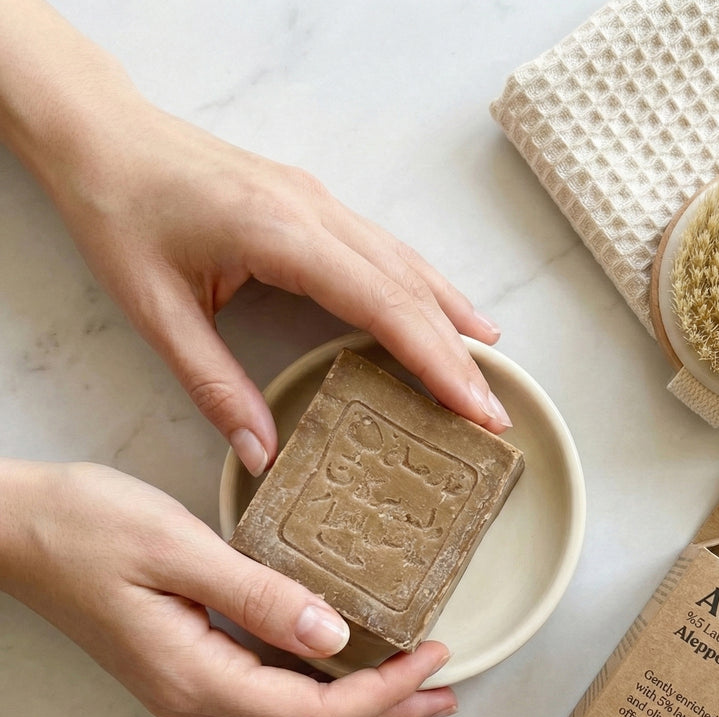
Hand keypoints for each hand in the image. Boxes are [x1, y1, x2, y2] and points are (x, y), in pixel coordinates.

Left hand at [0, 0, 509, 475]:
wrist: (102, 135)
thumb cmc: (121, 213)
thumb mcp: (156, 312)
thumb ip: (214, 387)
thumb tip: (264, 456)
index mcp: (280, 234)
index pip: (382, 304)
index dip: (435, 359)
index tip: (474, 406)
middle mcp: (315, 212)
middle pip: (409, 288)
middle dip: (458, 354)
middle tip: (493, 412)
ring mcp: (321, 203)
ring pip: (407, 264)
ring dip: (452, 318)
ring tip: (489, 368)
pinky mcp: (316, 205)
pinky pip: (388, 251)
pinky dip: (426, 288)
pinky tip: (448, 312)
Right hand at [0, 460, 457, 716]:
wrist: (11, 527)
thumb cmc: (84, 526)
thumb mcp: (177, 549)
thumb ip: (257, 596)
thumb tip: (333, 637)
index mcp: (197, 675)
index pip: (316, 711)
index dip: (385, 693)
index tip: (436, 656)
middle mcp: (193, 697)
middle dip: (384, 716)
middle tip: (445, 694)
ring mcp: (184, 687)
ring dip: (355, 713)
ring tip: (411, 692)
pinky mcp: (182, 665)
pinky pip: (266, 701)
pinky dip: (317, 696)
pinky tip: (340, 672)